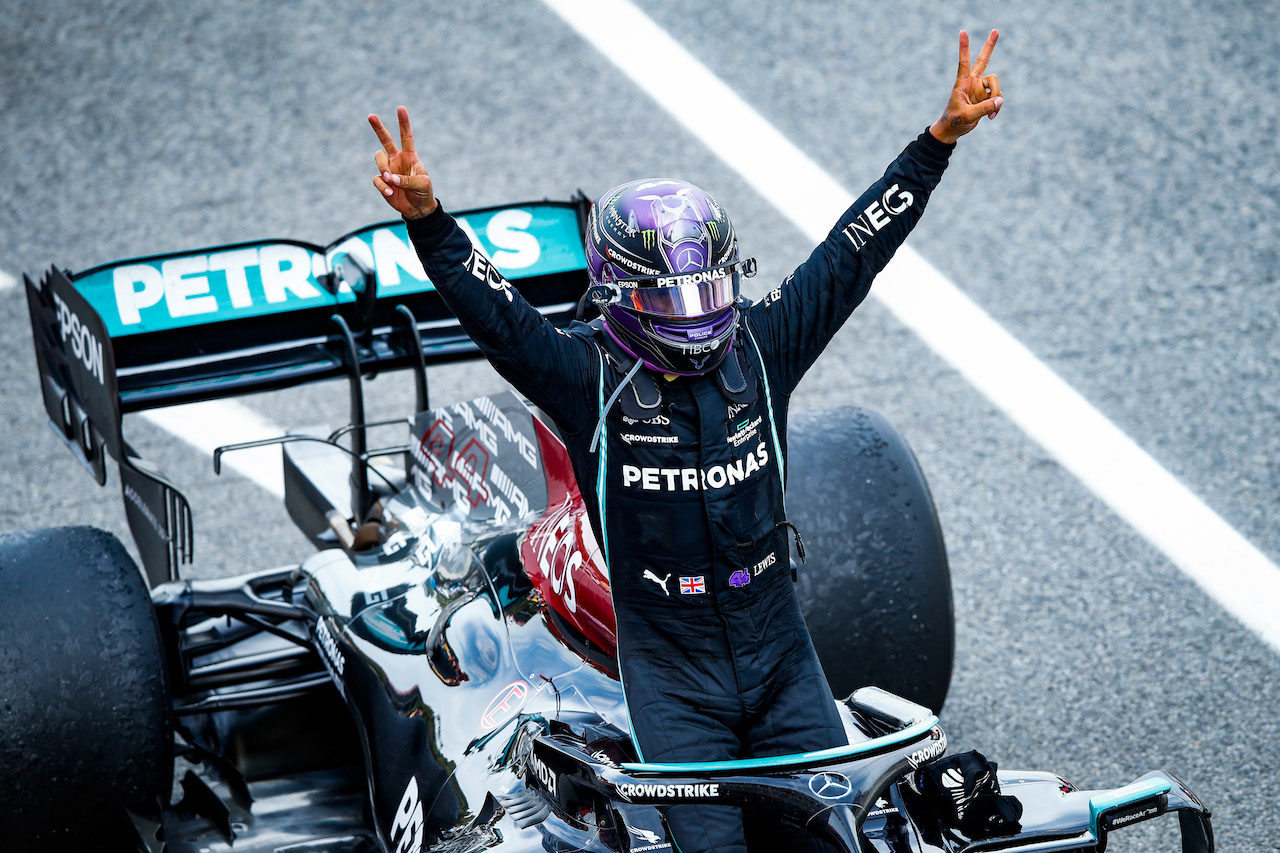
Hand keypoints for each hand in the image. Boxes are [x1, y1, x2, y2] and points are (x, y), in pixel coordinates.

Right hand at [368, 106, 436, 218]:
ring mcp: (388, 170)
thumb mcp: (422, 184)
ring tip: (390, 180)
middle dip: (378, 128)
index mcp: (410, 156)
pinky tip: (390, 193)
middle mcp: (397, 159)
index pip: (406, 136)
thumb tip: (390, 178)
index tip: (401, 108)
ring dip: (383, 168)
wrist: (418, 209)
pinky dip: (382, 186)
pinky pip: (377, 180)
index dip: (403, 123)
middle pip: (385, 140)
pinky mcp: (382, 182)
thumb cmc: (424, 192)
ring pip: (378, 159)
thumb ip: (408, 180)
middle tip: (371, 116)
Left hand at [929, 29, 1003, 144]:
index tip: (963, 31)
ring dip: (996, 98)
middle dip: (990, 46)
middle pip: (983, 60)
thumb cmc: (955, 121)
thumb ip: (984, 108)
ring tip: (989, 113)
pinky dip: (997, 107)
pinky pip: (998, 98)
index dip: (964, 47)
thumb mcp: (968, 116)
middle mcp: (972, 82)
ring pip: (996, 85)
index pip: (964, 62)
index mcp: (962, 83)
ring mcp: (980, 89)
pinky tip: (991, 117)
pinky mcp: (986, 96)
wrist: (953, 131)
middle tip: (996, 30)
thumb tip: (1000, 100)